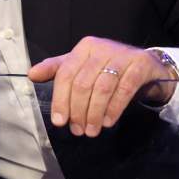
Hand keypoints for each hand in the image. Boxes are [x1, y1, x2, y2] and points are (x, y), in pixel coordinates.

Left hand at [27, 37, 177, 137]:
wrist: (147, 65)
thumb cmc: (109, 68)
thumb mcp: (82, 66)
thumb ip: (58, 70)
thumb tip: (31, 74)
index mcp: (84, 48)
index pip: (66, 74)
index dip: (60, 99)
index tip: (59, 121)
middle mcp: (102, 48)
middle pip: (82, 83)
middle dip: (78, 111)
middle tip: (78, 130)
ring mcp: (122, 56)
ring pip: (102, 88)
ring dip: (94, 113)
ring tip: (92, 130)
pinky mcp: (140, 65)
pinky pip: (124, 89)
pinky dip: (114, 108)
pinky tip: (107, 122)